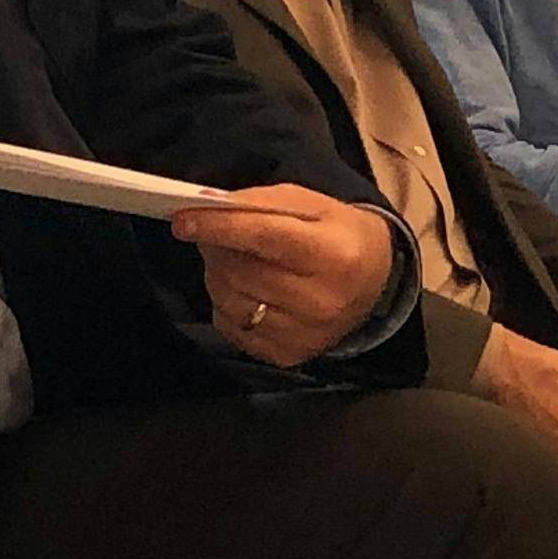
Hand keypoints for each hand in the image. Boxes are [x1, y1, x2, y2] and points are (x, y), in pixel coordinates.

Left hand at [168, 186, 398, 366]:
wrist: (374, 283)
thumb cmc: (337, 235)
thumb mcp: (311, 204)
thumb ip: (261, 203)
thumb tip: (210, 207)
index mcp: (335, 254)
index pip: (265, 238)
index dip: (220, 228)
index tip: (183, 221)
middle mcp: (321, 301)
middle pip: (242, 272)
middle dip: (216, 248)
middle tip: (213, 232)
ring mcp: (304, 335)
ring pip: (230, 301)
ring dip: (219, 275)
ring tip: (236, 260)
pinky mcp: (287, 356)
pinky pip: (232, 328)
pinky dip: (227, 304)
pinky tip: (246, 289)